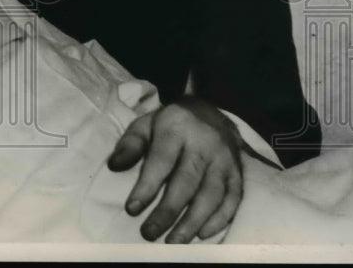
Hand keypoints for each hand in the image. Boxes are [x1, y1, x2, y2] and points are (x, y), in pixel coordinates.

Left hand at [107, 96, 242, 243]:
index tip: (132, 209)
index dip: (147, 186)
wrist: (212, 112)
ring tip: (174, 240)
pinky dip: (219, 219)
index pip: (161, 160)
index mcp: (177, 128)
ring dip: (192, 221)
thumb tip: (114, 165)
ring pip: (211, 194)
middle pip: (187, 181)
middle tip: (149, 233)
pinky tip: (202, 233)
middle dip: (168, 211)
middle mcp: (204, 144)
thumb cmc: (171, 125)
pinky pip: (233, 199)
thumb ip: (131, 144)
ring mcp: (224, 160)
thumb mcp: (146, 124)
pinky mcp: (238, 173)